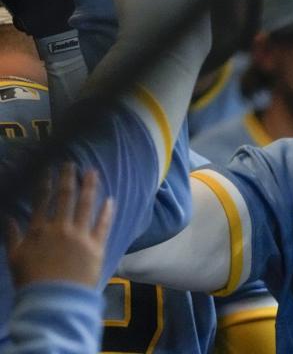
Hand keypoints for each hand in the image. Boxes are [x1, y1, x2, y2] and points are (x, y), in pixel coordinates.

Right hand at [5, 164, 113, 289]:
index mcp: (39, 230)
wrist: (53, 301)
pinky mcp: (96, 246)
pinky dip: (107, 211)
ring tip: (92, 172)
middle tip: (71, 164)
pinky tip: (110, 199)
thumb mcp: (15, 258)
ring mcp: (80, 236)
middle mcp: (60, 228)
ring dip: (89, 186)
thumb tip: (8, 218)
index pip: (43, 200)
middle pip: (66, 197)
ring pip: (86, 205)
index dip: (46, 183)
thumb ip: (12, 236)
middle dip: (68, 178)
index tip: (49, 169)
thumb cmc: (31, 281)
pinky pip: (103, 224)